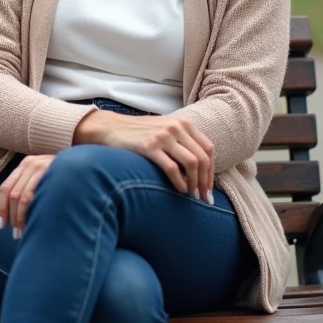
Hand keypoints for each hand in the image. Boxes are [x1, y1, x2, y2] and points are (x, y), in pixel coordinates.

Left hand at [0, 154, 53, 237]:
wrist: (81, 161)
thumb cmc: (60, 173)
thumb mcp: (41, 174)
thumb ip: (28, 186)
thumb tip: (13, 213)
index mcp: (24, 165)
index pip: (6, 187)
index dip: (2, 208)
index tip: (1, 225)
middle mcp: (29, 164)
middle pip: (12, 194)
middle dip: (12, 216)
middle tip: (15, 233)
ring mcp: (40, 167)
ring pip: (22, 196)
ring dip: (20, 217)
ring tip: (23, 232)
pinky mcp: (50, 172)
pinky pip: (35, 194)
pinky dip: (31, 210)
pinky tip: (34, 221)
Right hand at [74, 110, 214, 201]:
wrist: (110, 127)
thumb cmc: (139, 133)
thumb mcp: (165, 130)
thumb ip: (182, 142)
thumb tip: (200, 170)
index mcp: (183, 123)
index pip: (208, 149)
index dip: (211, 171)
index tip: (208, 187)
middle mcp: (176, 128)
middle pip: (202, 158)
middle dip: (206, 181)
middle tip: (204, 198)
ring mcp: (163, 136)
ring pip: (192, 163)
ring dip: (195, 184)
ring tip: (192, 196)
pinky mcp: (149, 147)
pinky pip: (172, 168)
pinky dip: (179, 182)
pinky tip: (180, 190)